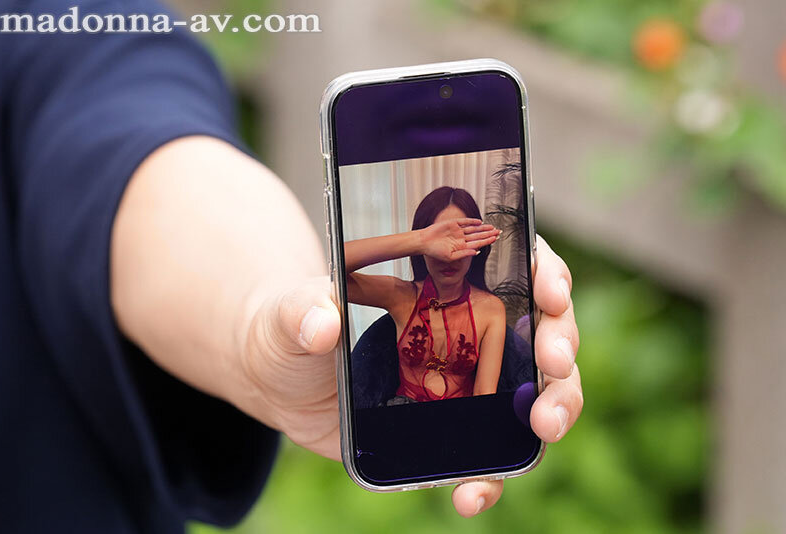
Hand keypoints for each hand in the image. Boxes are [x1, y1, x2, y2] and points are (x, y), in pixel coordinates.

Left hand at [237, 235, 580, 517]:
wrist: (288, 380)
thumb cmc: (294, 327)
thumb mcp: (291, 311)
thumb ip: (302, 309)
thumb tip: (322, 324)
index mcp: (447, 279)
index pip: (517, 261)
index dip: (545, 271)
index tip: (548, 291)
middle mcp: (472, 326)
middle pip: (543, 326)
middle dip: (560, 342)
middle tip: (553, 363)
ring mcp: (472, 379)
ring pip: (536, 390)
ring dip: (556, 405)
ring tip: (542, 427)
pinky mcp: (457, 427)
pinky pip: (493, 453)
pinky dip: (494, 475)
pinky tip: (472, 493)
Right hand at [419, 218, 499, 261]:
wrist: (424, 242)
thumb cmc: (434, 252)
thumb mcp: (450, 257)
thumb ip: (464, 254)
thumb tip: (477, 252)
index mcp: (461, 247)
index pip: (478, 243)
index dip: (487, 241)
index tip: (496, 239)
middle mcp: (461, 238)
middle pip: (478, 235)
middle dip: (489, 234)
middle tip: (499, 232)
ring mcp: (457, 230)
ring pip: (473, 228)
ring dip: (483, 228)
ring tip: (492, 227)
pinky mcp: (453, 223)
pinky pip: (464, 222)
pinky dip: (472, 221)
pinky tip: (480, 222)